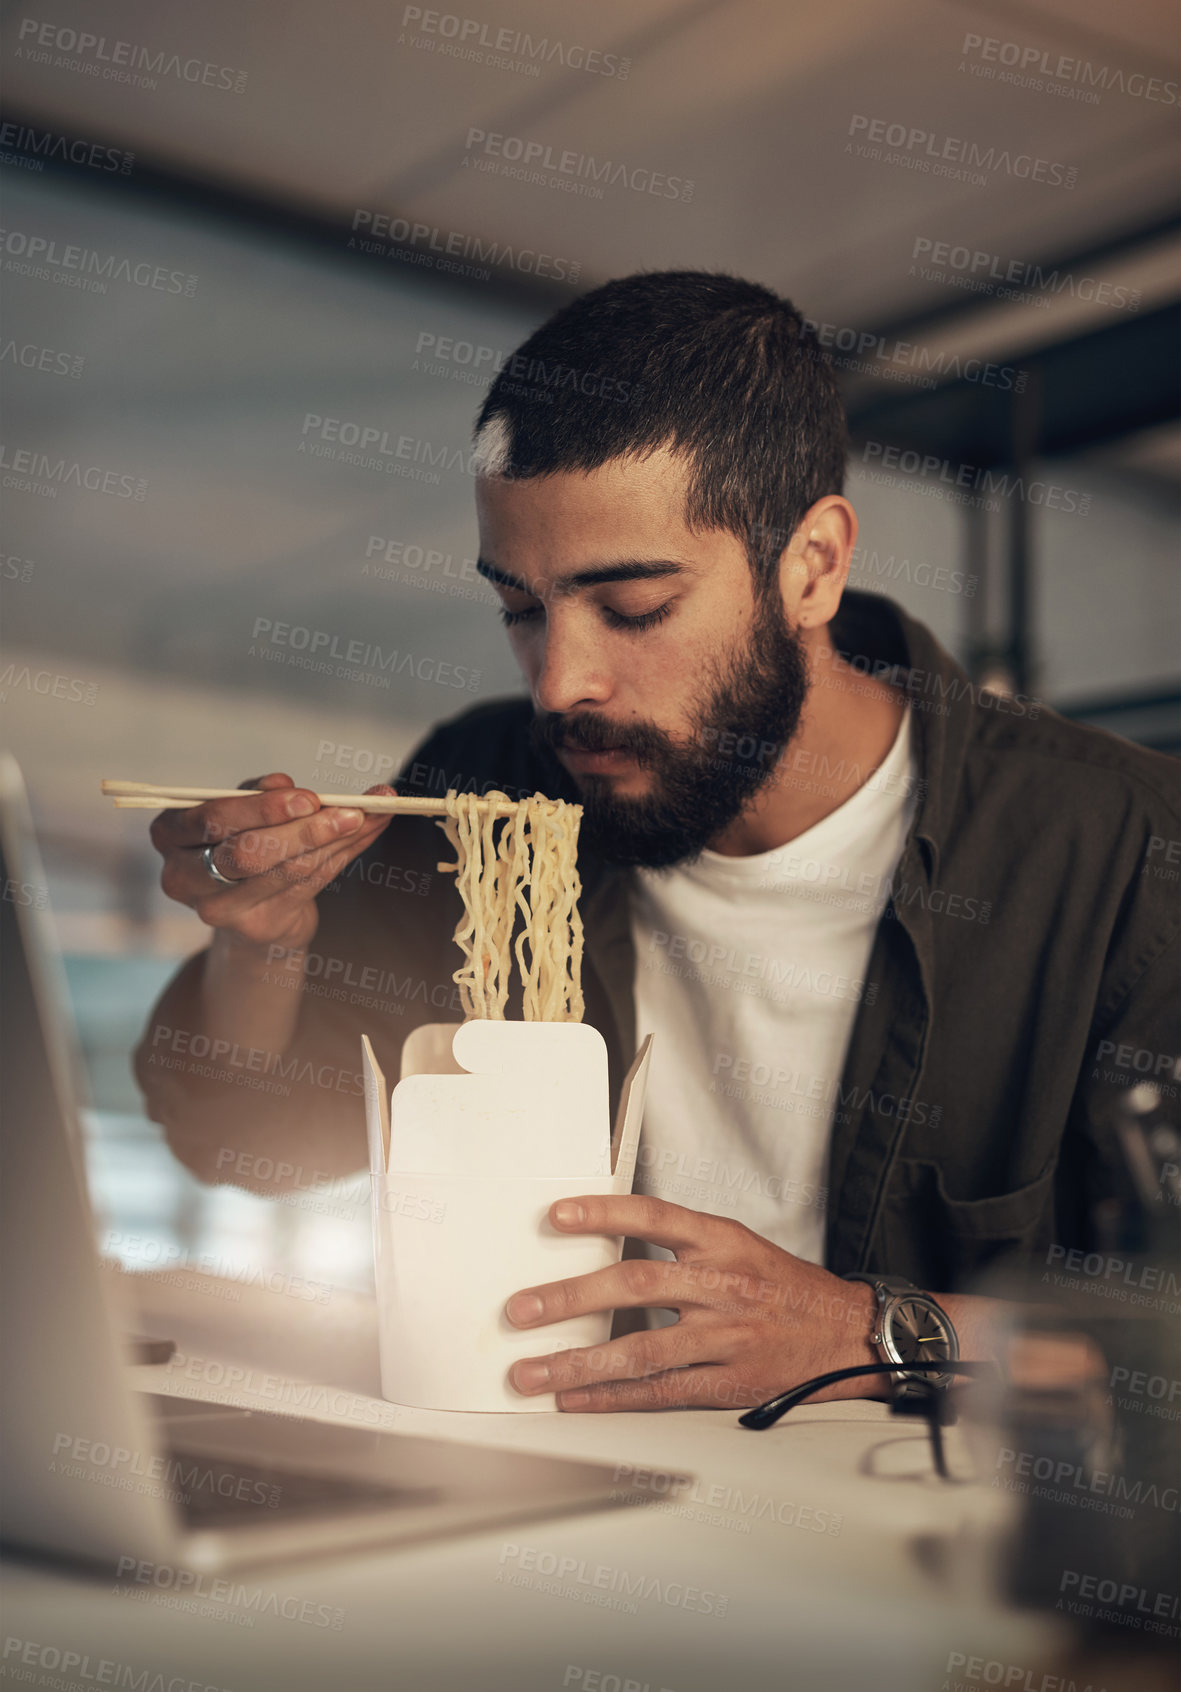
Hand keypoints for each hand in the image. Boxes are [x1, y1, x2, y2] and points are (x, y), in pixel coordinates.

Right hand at [150, 772, 394, 951]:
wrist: (252, 911)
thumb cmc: (244, 843)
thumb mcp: (245, 812)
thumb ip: (263, 795)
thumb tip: (284, 782)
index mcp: (170, 833)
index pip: (214, 819)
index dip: (262, 808)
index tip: (308, 797)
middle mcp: (183, 877)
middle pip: (247, 854)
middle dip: (303, 831)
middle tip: (349, 811)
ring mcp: (217, 910)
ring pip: (284, 871)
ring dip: (335, 840)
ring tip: (370, 816)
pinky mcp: (255, 928)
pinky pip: (306, 886)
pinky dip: (341, 856)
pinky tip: (366, 833)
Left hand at [504, 1195, 878, 1411]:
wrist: (849, 1335)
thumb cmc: (788, 1290)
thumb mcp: (741, 1246)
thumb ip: (683, 1245)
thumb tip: (610, 1243)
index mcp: (723, 1242)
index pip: (654, 1216)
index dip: (603, 1214)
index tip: (557, 1217)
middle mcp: (722, 1285)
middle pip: (634, 1285)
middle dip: (569, 1298)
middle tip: (521, 1311)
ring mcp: (725, 1336)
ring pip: (640, 1350)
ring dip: (578, 1362)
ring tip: (532, 1372)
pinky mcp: (728, 1381)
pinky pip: (661, 1392)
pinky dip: (613, 1398)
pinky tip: (578, 1400)